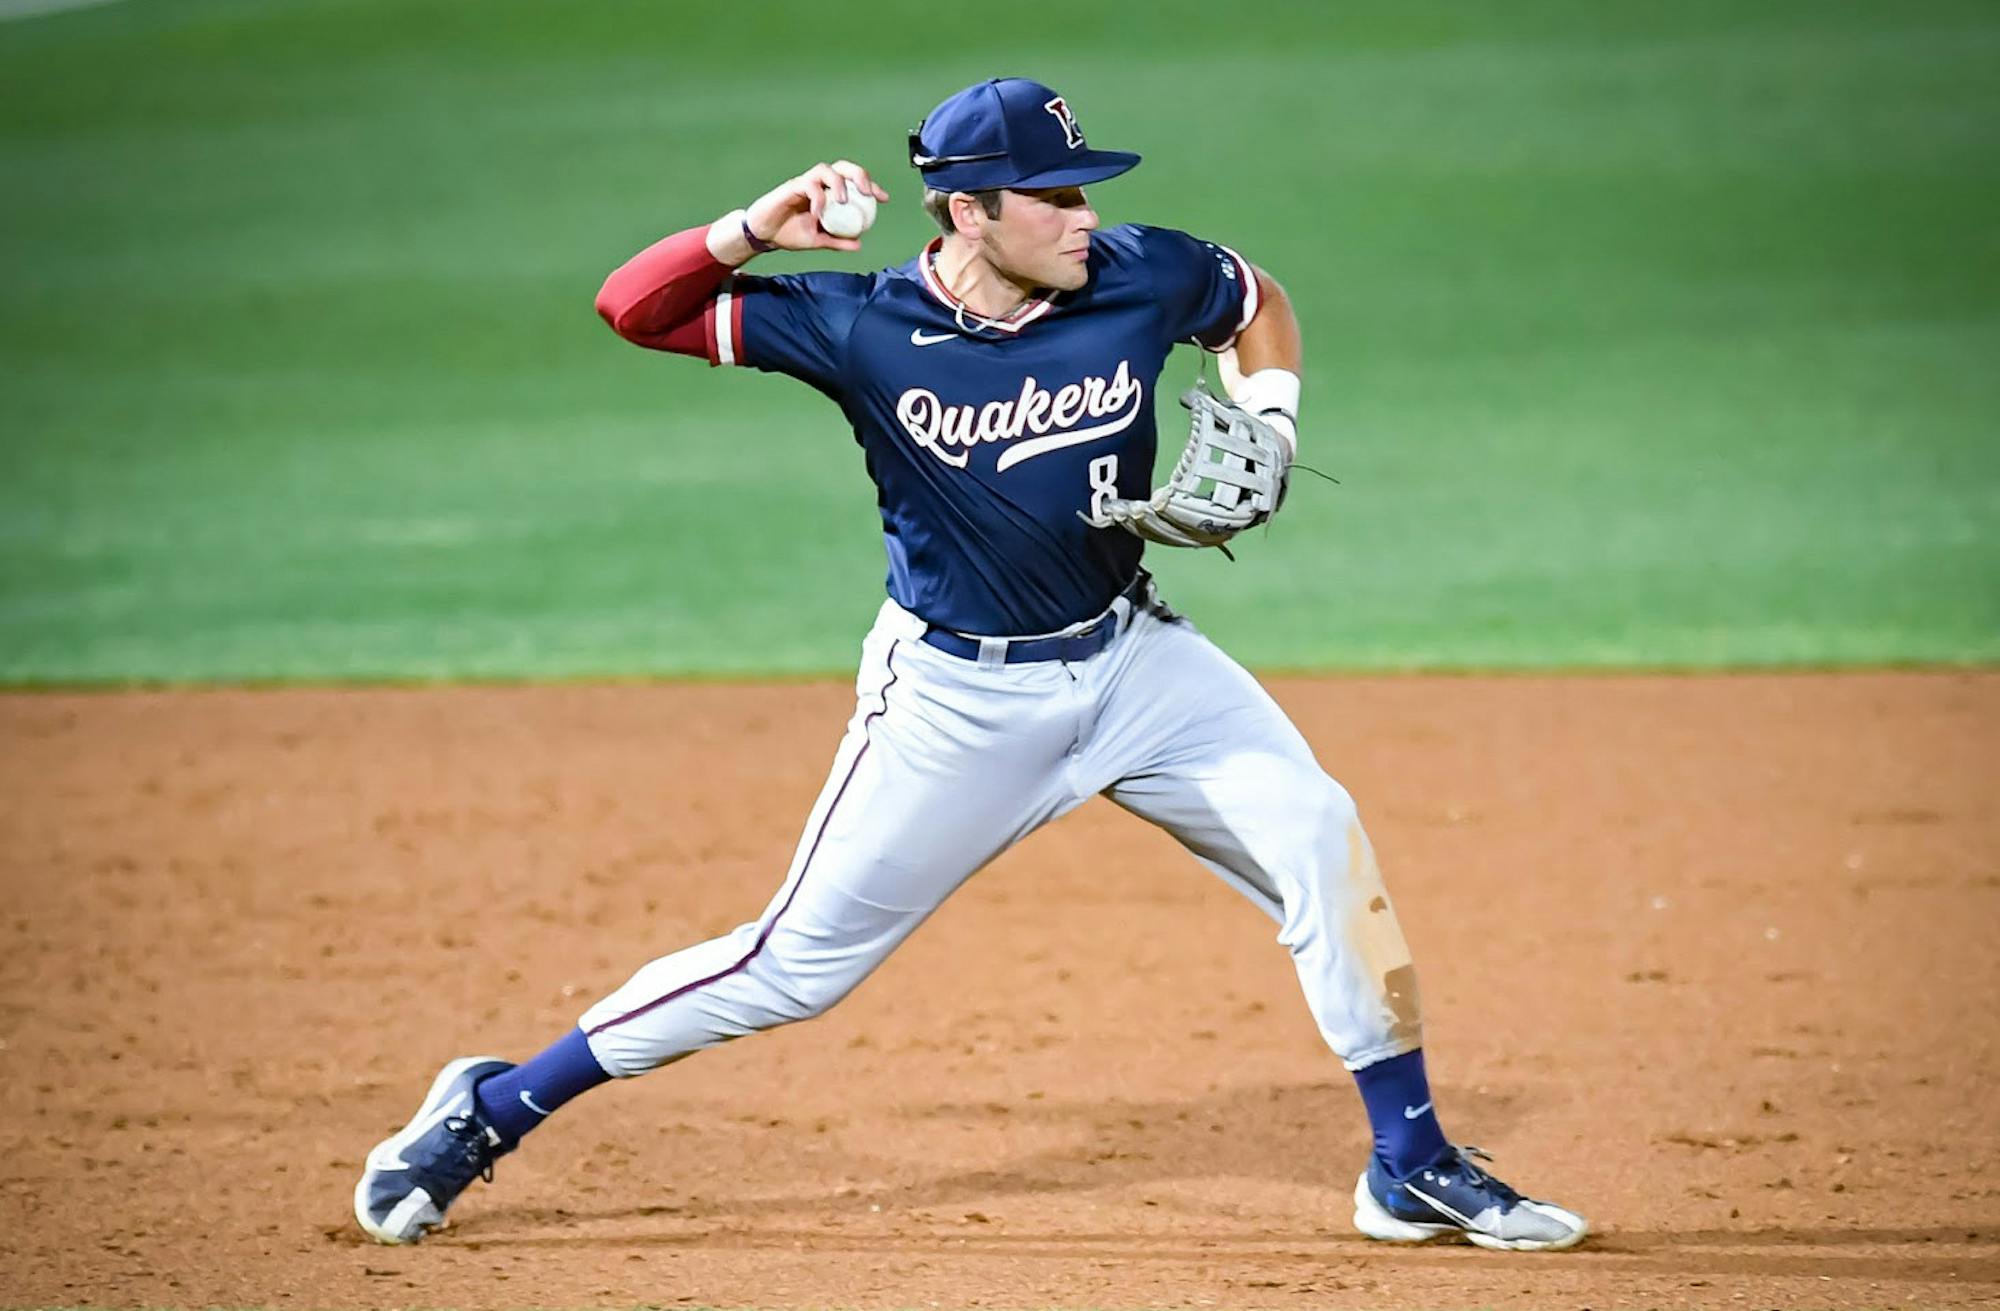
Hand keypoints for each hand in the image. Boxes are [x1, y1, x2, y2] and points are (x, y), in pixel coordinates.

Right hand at [744, 161, 889, 253]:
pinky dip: (817, 197)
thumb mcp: (818, 240)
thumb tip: (859, 244)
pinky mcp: (792, 186)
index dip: (870, 186)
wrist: (765, 235)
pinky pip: (808, 185)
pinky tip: (818, 213)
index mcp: (828, 193)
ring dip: (838, 183)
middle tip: (869, 193)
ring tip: (843, 201)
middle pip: (843, 167)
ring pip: (826, 170)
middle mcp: (819, 184)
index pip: (853, 182)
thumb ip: (838, 241)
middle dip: (859, 175)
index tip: (884, 198)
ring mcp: (805, 183)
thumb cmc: (790, 233)